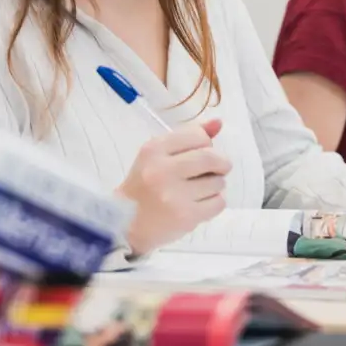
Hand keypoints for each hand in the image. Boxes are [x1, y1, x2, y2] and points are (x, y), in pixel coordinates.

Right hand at [118, 119, 231, 255]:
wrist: (125, 223)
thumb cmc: (144, 185)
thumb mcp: (158, 156)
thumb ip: (188, 137)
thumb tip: (219, 122)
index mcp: (153, 150)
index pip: (198, 136)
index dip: (206, 143)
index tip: (202, 152)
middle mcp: (162, 170)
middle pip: (211, 158)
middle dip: (221, 163)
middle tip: (218, 169)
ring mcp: (174, 195)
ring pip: (218, 182)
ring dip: (216, 185)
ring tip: (199, 190)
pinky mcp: (185, 217)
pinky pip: (218, 203)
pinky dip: (215, 202)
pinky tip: (200, 204)